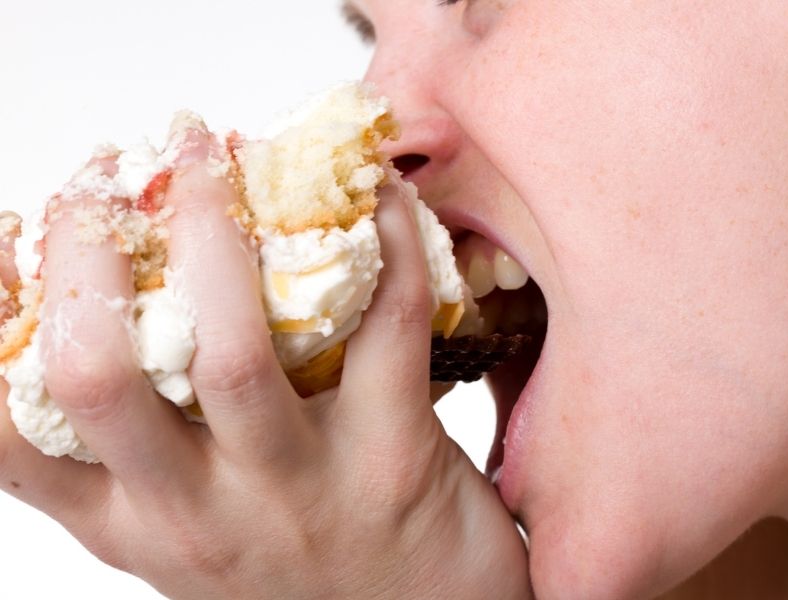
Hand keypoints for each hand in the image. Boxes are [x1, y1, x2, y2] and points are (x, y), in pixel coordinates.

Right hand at [0, 125, 531, 598]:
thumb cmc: (306, 561)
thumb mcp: (200, 519)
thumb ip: (153, 445)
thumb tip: (119, 305)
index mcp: (135, 525)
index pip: (14, 433)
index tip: (14, 231)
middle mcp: (197, 517)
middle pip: (96, 376)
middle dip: (87, 254)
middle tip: (111, 173)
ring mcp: (297, 493)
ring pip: (232, 348)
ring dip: (215, 227)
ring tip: (212, 153)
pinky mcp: (393, 464)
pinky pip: (387, 326)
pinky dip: (387, 244)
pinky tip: (378, 198)